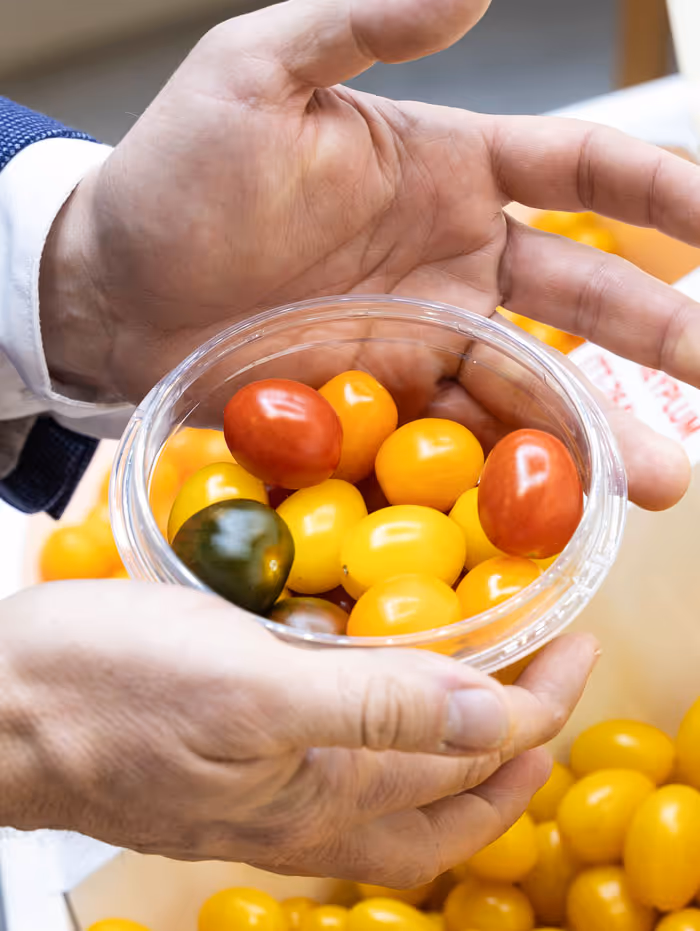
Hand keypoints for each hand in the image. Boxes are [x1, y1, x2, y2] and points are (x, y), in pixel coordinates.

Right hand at [1, 581, 596, 882]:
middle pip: (452, 794)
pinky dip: (392, 715)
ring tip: (495, 682)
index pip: (476, 763)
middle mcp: (313, 808)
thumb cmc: (113, 693)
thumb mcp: (253, 693)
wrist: (4, 704)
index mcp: (329, 802)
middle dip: (519, 739)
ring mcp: (277, 785)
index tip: (577, 644)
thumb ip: (376, 709)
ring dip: (461, 733)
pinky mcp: (243, 750)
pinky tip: (385, 672)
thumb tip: (496, 714)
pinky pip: (348, 748)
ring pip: (403, 776)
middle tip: (555, 674)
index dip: (540, 708)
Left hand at [40, 0, 699, 509]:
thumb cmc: (177, 173)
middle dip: (660, 334)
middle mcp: (453, 259)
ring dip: (600, 428)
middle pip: (583, 296)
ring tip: (660, 480)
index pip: (580, 173)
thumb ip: (365, 24)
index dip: (659, 194)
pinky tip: (556, 501)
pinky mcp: (383, 403)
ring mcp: (422, 338)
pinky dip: (508, 468)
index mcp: (447, 170)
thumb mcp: (260, 73)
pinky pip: (460, 438)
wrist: (112, 288)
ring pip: (532, 384)